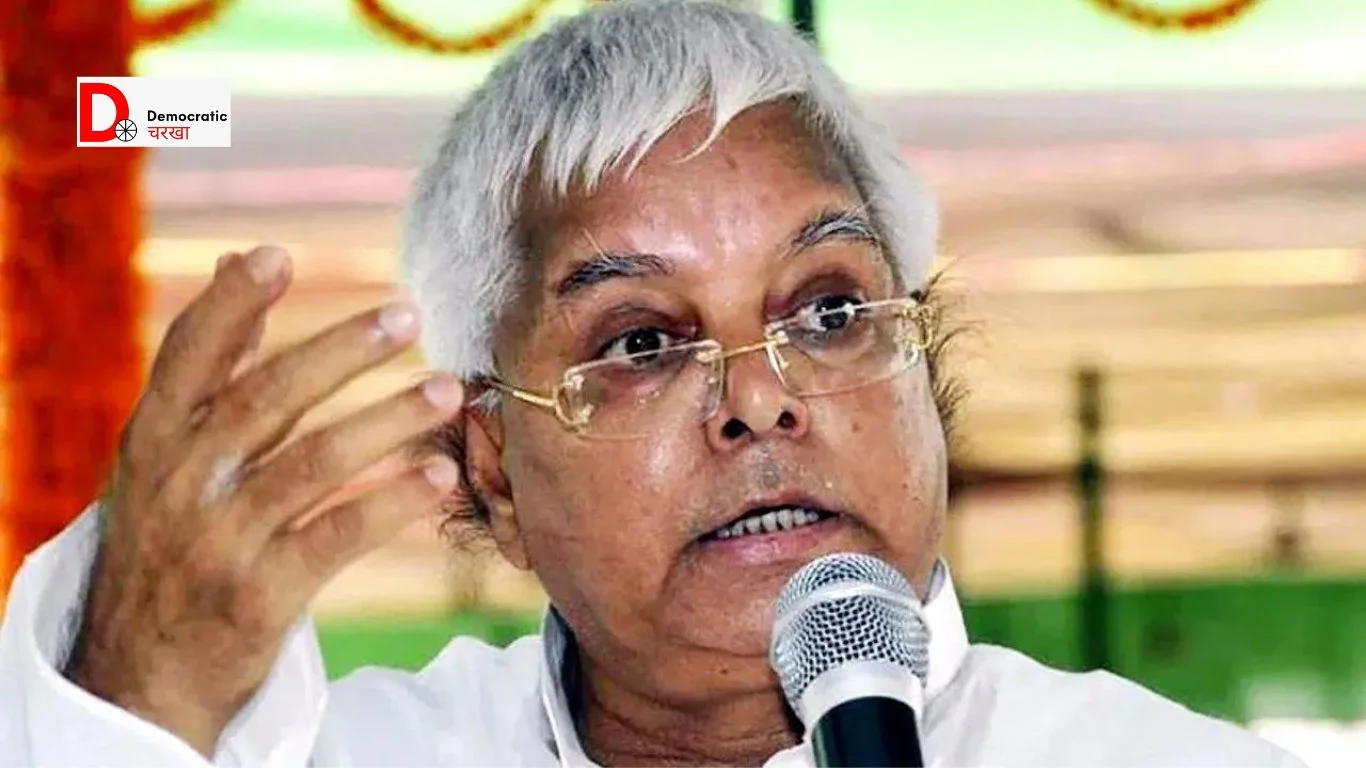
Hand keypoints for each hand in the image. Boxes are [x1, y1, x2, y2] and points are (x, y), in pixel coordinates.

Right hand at [65, 246, 465, 755]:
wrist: (142, 672)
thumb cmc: (169, 540)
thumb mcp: (164, 457)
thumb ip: (210, 366)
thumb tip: (238, 260)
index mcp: (154, 440)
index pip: (188, 357)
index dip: (230, 305)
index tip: (277, 255)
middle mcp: (181, 484)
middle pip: (266, 400)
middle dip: (341, 351)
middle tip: (407, 315)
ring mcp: (220, 542)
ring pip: (313, 464)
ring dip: (387, 420)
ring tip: (448, 390)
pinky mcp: (261, 595)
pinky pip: (337, 536)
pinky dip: (392, 503)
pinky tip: (439, 477)